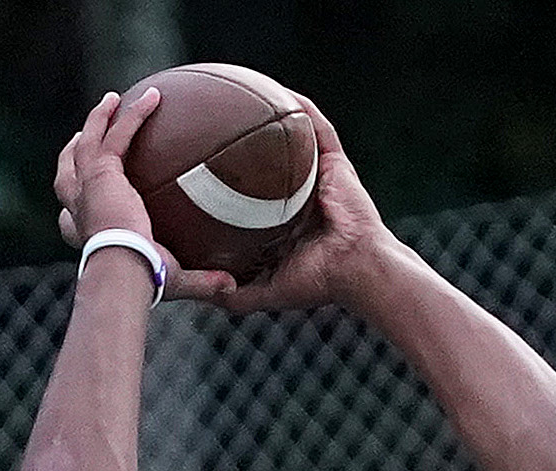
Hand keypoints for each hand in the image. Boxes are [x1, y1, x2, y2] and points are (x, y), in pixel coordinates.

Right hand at [53, 90, 237, 306]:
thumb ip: (201, 281)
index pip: (70, 221)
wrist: (124, 266)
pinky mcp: (101, 170)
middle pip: (66, 175)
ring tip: (113, 101)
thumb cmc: (141, 280)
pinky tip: (154, 98)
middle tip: (83, 138)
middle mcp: (79, 209)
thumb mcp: (173, 280)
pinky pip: (118, 133)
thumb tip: (232, 288)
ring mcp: (85, 185)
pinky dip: (133, 114)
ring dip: (100, 120)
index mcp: (87, 234)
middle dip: (72, 154)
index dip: (70, 211)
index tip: (73, 207)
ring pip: (87, 143)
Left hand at [216, 96, 402, 316]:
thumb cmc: (319, 282)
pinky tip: (278, 91)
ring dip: (270, 112)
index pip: (249, 192)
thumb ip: (235, 294)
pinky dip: (300, 107)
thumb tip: (200, 289)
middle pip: (264, 157)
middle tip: (210, 120)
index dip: (225, 176)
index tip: (196, 163)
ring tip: (241, 91)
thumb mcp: (267, 292)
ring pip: (290, 136)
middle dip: (242, 137)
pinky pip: (316, 126)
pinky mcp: (336, 162)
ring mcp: (318, 175)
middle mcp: (299, 192)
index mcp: (283, 219)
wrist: (358, 269)